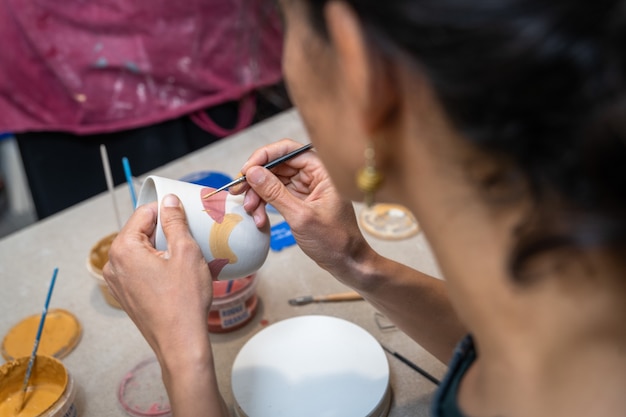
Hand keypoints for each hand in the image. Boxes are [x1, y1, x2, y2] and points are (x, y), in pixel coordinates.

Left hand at [103, 195, 212, 359]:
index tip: (185, 217)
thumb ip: (175, 222)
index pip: (144, 213)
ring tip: (186, 259)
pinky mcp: (127, 295)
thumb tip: (169, 201)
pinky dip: (158, 265)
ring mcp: (118, 282)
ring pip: (142, 251)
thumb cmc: (184, 301)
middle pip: (141, 232)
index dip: (167, 211)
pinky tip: (178, 275)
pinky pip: (141, 268)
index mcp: (123, 249)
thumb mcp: (186, 252)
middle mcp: (113, 264)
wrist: (181, 343)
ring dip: (163, 249)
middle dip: (165, 232)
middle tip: (190, 239)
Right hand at [232, 139, 373, 280]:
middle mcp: (313, 176)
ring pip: (273, 182)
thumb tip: (253, 172)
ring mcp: (306, 189)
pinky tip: (260, 219)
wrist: (347, 262)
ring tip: (251, 212)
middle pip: (277, 165)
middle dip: (257, 179)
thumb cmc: (335, 240)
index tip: (247, 170)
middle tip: (239, 191)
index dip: (264, 156)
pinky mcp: (299, 202)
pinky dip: (265, 206)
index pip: (289, 150)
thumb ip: (275, 193)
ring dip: (258, 195)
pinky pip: (276, 196)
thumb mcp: (301, 216)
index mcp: (322, 171)